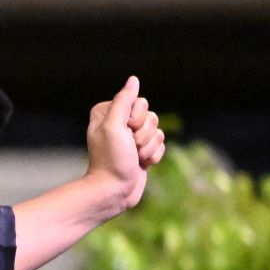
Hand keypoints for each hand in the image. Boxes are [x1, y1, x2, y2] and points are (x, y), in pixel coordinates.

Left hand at [80, 76, 167, 216]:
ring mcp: (131, 137)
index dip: (137, 118)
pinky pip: (161, 145)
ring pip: (158, 131)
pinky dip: (153, 156)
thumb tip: (133, 80)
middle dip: (145, 134)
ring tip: (134, 158)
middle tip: (130, 147)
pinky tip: (140, 164)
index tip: (125, 132)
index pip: (140, 101)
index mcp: (108, 112)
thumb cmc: (111, 159)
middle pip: (151, 116)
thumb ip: (123, 101)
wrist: (115, 190)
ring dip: (149, 147)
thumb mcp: (113, 126)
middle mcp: (119, 122)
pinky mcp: (141, 150)